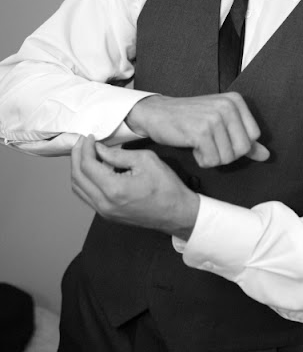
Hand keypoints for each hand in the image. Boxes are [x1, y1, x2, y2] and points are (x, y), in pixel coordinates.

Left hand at [71, 135, 199, 239]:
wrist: (176, 213)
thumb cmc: (166, 186)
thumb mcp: (145, 160)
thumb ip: (118, 154)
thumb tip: (99, 148)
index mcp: (114, 189)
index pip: (87, 165)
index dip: (85, 148)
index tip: (90, 136)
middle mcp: (104, 204)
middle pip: (77, 177)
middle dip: (77, 156)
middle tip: (83, 142)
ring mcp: (104, 212)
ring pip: (78, 188)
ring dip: (78, 168)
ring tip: (85, 153)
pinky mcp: (107, 215)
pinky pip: (86, 196)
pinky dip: (84, 180)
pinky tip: (93, 168)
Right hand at [125, 92, 269, 167]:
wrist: (157, 113)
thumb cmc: (190, 119)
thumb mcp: (221, 123)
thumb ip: (244, 139)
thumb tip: (266, 155)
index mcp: (235, 101)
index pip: (253, 138)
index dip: (235, 145)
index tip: (219, 136)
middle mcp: (227, 106)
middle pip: (242, 150)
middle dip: (225, 154)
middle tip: (208, 142)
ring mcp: (214, 118)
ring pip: (227, 158)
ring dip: (211, 157)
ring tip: (199, 141)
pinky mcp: (200, 132)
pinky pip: (211, 161)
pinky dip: (201, 160)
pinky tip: (192, 145)